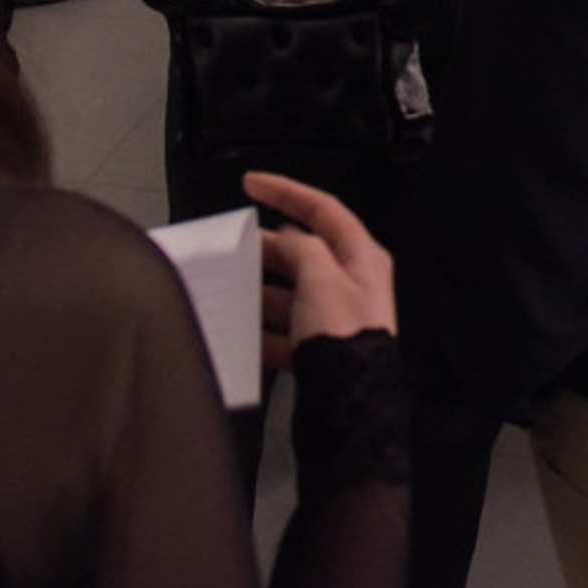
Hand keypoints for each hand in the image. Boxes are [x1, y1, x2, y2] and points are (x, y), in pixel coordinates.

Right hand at [242, 172, 395, 363]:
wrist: (348, 404)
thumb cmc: (343, 335)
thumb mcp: (321, 279)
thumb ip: (302, 248)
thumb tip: (290, 235)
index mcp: (361, 258)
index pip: (324, 210)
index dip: (287, 191)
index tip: (251, 183)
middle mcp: (349, 284)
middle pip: (302, 252)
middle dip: (264, 248)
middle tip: (230, 244)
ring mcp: (332, 317)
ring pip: (287, 292)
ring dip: (257, 290)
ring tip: (226, 287)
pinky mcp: (315, 348)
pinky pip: (281, 331)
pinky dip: (259, 329)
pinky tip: (238, 329)